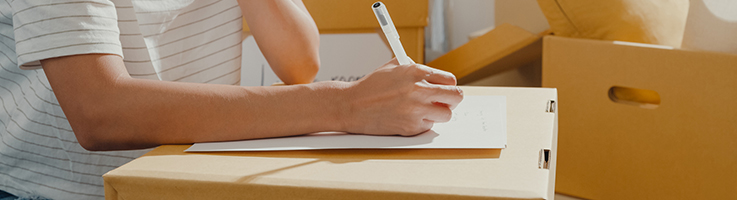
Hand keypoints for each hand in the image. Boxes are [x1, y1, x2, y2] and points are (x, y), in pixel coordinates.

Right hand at [341, 58, 463, 135]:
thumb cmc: (370, 87)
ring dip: (439, 113)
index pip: (450, 80)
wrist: (353, 106)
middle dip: (453, 99)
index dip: (449, 85)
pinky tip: (408, 117)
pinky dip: (422, 123)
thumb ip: (414, 68)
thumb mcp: (392, 67)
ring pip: (446, 114)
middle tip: (446, 101)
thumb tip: (431, 74)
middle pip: (456, 97)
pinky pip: (428, 126)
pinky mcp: (411, 127)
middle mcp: (419, 91)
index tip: (447, 88)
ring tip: (425, 110)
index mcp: (416, 72)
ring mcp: (416, 110)